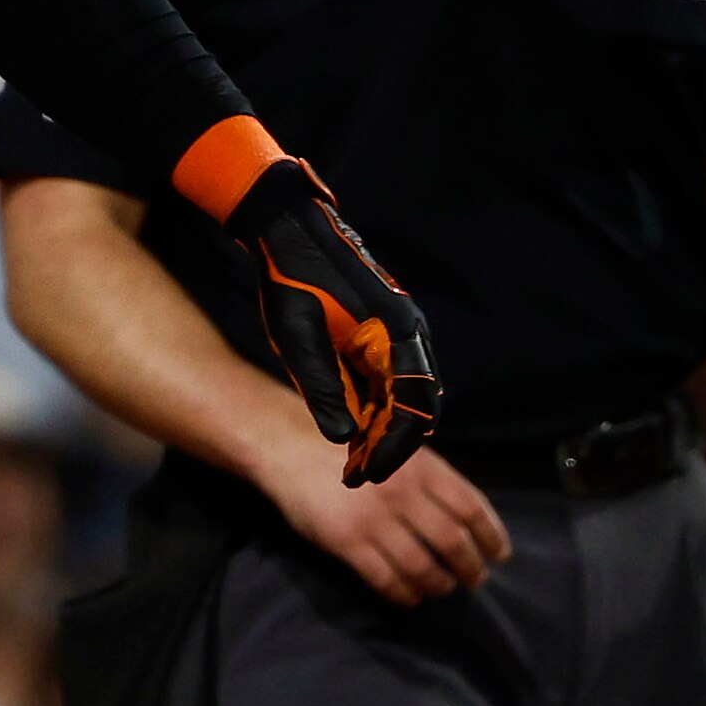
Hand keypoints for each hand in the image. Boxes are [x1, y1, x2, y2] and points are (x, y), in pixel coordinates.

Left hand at [215, 160, 438, 484]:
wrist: (289, 228)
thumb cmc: (292, 279)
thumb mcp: (299, 338)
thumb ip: (321, 388)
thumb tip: (344, 440)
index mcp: (396, 333)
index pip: (412, 406)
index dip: (393, 448)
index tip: (369, 475)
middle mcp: (407, 334)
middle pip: (416, 406)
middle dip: (389, 446)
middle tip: (356, 477)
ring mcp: (397, 333)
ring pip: (404, 397)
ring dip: (382, 431)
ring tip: (351, 465)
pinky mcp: (382, 333)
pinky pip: (389, 381)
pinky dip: (375, 410)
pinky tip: (350, 433)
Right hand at [257, 434, 506, 605]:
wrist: (292, 447)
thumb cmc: (351, 449)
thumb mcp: (399, 452)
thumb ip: (431, 480)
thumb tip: (465, 519)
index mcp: (422, 468)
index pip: (470, 507)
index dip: (491, 535)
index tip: (500, 555)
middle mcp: (404, 494)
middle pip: (452, 541)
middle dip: (469, 567)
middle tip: (474, 580)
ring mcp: (375, 520)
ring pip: (422, 566)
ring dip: (438, 584)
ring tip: (442, 589)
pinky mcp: (347, 542)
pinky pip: (386, 579)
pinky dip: (404, 594)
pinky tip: (410, 598)